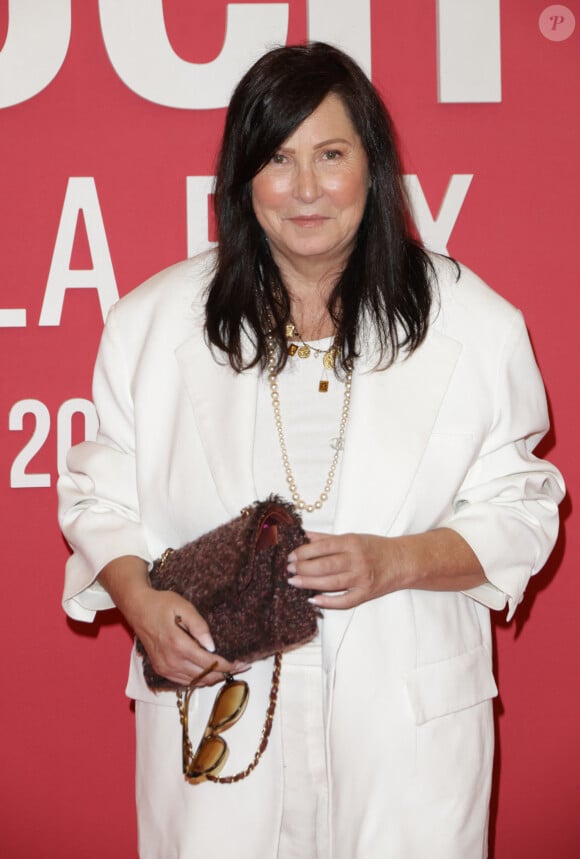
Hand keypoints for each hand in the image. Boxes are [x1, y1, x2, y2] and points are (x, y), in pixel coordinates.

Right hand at [128, 588, 246, 687]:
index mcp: (178, 645)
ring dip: (213, 678)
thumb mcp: (183, 606)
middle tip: (241, 667)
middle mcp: (171, 661)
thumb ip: (199, 626)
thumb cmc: (162, 604)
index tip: (244, 663)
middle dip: (224, 673)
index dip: (228, 665)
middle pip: (204, 676)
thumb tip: (212, 645)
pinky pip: (184, 681)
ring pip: (195, 681)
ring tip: (228, 669)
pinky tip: (209, 671)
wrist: (137, 608)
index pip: (209, 662)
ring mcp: (165, 668)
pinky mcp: (161, 669)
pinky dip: (199, 679)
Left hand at [287, 531, 402, 609]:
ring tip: (294, 582)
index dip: (304, 552)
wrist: (402, 561)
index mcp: (352, 542)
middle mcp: (356, 560)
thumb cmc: (375, 547)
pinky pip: (344, 601)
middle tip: (289, 570)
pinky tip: (314, 600)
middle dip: (303, 568)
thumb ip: (326, 537)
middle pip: (324, 565)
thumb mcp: (352, 537)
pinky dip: (328, 602)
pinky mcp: (365, 593)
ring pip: (331, 583)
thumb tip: (303, 534)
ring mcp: (361, 578)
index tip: (291, 556)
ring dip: (309, 583)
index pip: (322, 547)